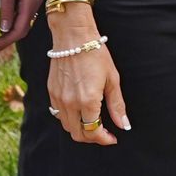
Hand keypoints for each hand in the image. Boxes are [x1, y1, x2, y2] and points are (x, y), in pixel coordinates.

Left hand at [0, 0, 42, 48]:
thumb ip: (7, 8)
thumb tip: (5, 29)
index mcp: (31, 3)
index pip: (19, 31)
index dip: (5, 42)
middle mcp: (35, 3)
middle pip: (22, 29)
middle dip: (7, 40)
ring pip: (23, 21)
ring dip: (10, 32)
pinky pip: (22, 12)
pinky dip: (13, 20)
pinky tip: (4, 22)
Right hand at [47, 25, 129, 145]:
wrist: (73, 36)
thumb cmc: (96, 54)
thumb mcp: (112, 79)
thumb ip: (117, 105)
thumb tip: (124, 125)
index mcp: (87, 101)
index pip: (93, 132)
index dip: (104, 139)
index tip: (112, 138)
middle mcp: (70, 103)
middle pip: (78, 134)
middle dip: (92, 138)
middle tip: (103, 133)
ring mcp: (58, 98)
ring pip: (67, 126)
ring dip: (79, 129)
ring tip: (92, 122)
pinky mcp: (51, 92)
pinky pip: (58, 114)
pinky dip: (69, 119)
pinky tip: (79, 111)